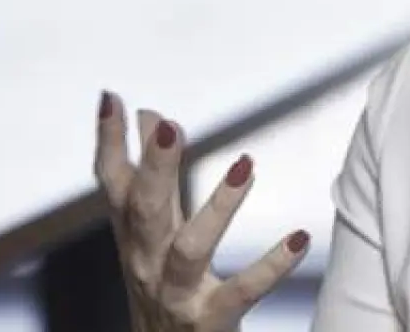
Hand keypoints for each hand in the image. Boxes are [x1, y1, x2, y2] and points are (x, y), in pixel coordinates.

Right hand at [93, 90, 309, 331]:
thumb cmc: (163, 290)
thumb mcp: (154, 233)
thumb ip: (156, 177)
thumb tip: (153, 114)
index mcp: (133, 237)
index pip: (114, 184)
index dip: (108, 143)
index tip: (112, 98)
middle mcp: (145, 263)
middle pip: (145, 210)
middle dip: (157, 168)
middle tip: (171, 125)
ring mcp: (175, 294)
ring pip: (190, 249)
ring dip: (218, 206)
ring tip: (247, 165)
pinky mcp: (209, 320)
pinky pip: (242, 291)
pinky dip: (272, 265)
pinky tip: (301, 237)